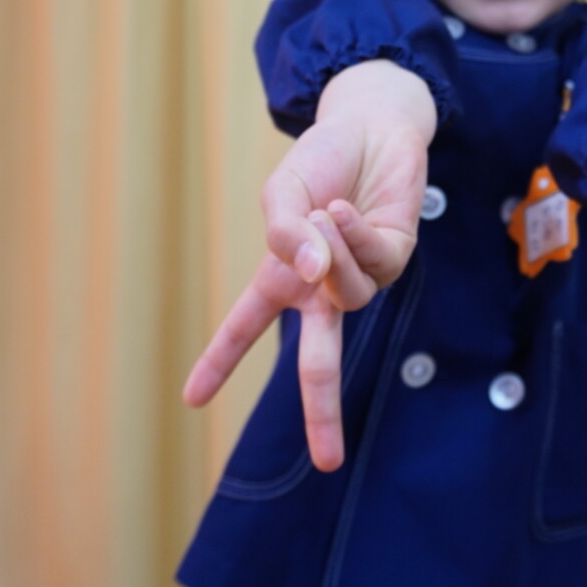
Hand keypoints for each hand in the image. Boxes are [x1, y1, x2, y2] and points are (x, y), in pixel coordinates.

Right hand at [183, 61, 434, 468]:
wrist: (373, 123)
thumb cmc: (323, 158)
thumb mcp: (283, 192)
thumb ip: (285, 237)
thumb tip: (311, 278)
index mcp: (283, 276)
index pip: (245, 327)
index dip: (217, 362)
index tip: (190, 401)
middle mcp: (322, 287)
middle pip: (318, 361)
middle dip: (322, 411)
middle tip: (327, 463)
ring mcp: (361, 276)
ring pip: (345, 297)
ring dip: (330, 253)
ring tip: (326, 210)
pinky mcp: (396, 259)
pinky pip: (371, 265)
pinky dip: (353, 236)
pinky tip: (345, 209)